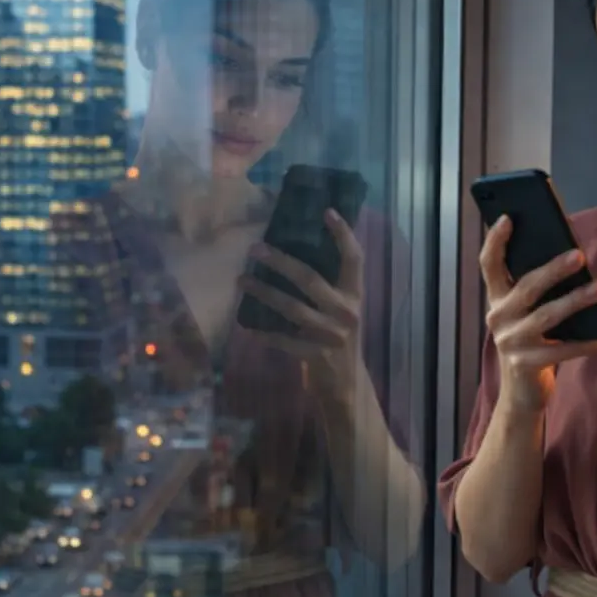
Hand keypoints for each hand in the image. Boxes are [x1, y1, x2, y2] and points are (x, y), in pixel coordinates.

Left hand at [237, 208, 363, 397]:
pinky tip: (247, 326)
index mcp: (356, 296)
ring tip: (241, 280)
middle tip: (254, 248)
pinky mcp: (316, 356)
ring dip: (264, 292)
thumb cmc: (339, 339)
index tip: (327, 211)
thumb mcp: (342, 311)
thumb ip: (329, 287)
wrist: (347, 384)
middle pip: (310, 280)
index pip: (354, 259)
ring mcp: (331, 335)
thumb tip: (295, 253)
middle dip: (280, 262)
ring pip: (292, 308)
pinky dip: (265, 333)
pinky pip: (284, 340)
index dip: (343, 235)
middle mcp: (346, 312)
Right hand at [480, 216, 596, 413]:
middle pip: (526, 287)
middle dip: (553, 270)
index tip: (509, 218)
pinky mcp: (527, 364)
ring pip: (547, 316)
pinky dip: (591, 344)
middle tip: (579, 255)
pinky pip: (565, 351)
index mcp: (496, 300)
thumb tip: (574, 258)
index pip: (489, 265)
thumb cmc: (533, 341)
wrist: (521, 392)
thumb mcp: (527, 313)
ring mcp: (511, 343)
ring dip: (576, 301)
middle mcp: (498, 319)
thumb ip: (537, 289)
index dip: (496, 240)